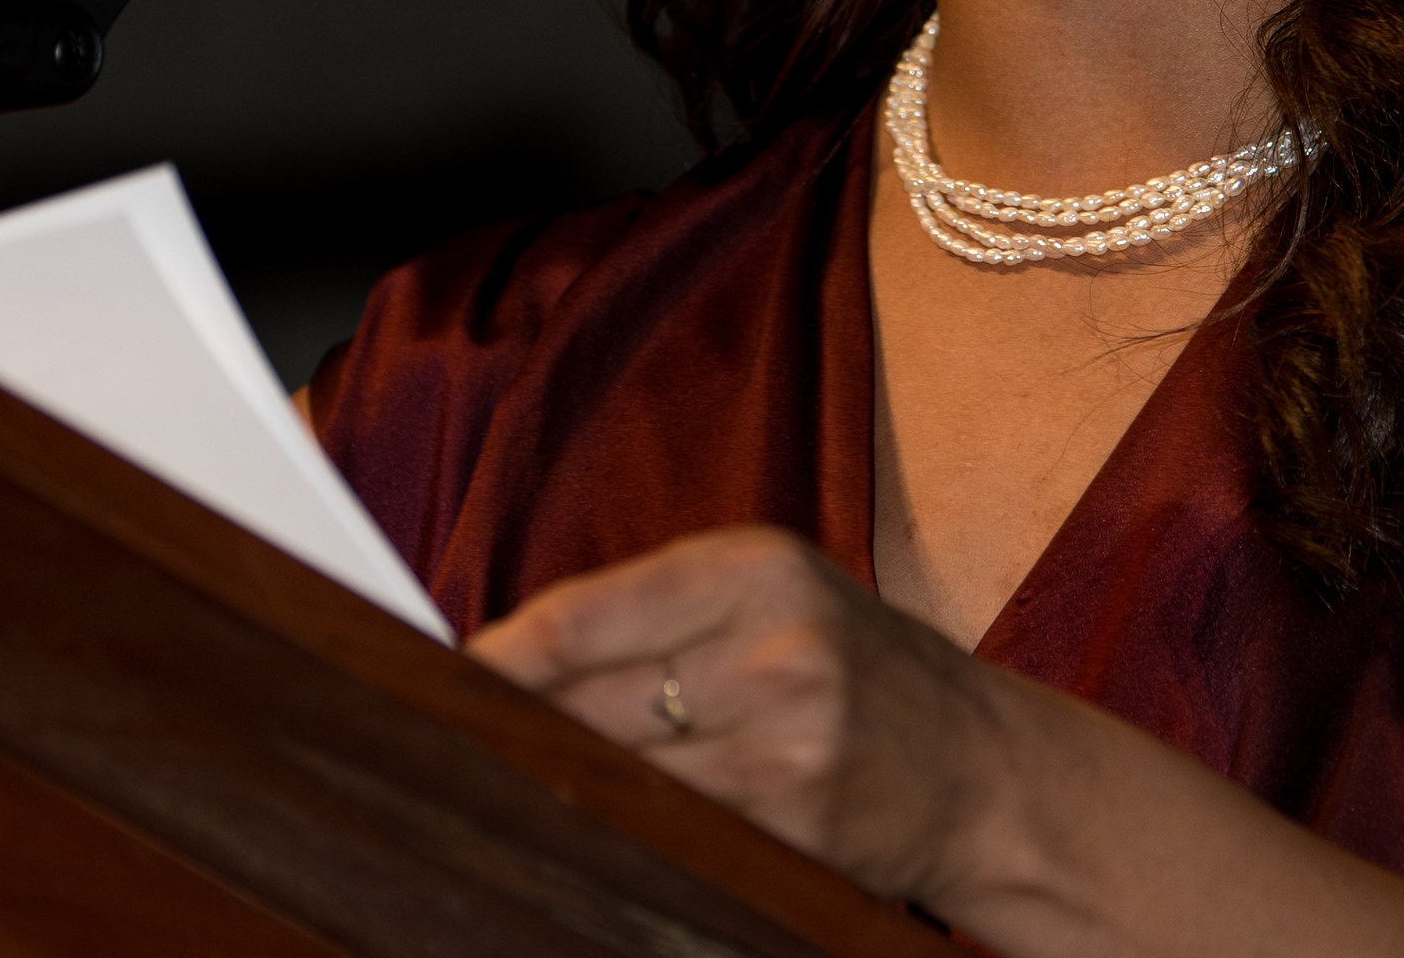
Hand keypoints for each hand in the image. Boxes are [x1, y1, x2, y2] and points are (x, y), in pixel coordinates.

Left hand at [469, 524, 1012, 902]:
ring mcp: (787, 746)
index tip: (422, 684)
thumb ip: (649, 613)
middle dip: (507, 730)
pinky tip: (592, 831)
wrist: (981, 768)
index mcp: (758, 568)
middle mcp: (776, 649)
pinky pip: (665, 835)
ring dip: (552, 789)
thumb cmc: (853, 670)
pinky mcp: (790, 829)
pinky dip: (617, 835)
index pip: (577, 618)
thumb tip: (494, 657)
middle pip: (580, 706)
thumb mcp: (770, 599)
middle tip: (434, 747)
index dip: (489, 662)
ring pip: (610, 779)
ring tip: (502, 790)